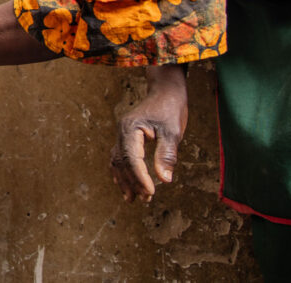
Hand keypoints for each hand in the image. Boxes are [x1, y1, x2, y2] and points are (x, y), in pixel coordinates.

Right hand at [110, 64, 187, 202]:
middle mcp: (122, 131)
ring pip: (117, 161)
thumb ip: (167, 155)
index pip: (132, 158)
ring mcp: (122, 134)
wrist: (165, 91)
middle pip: (122, 162)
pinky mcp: (126, 136)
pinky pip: (118, 156)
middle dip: (132, 182)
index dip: (140, 177)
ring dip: (124, 180)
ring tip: (132, 199)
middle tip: (145, 199)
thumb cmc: (170, 109)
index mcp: (131, 129)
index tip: (151, 192)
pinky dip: (121, 171)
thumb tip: (165, 180)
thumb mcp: (173, 132)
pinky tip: (125, 184)